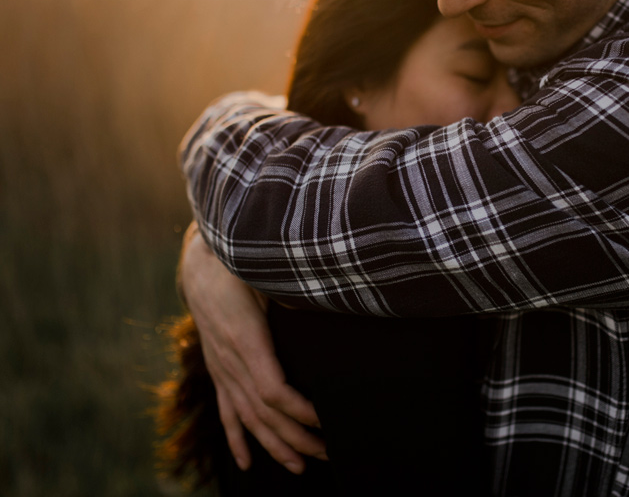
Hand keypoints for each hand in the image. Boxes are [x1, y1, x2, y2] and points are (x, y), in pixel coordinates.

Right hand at [179, 222, 327, 472]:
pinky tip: (246, 462)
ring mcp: (221, 367)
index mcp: (245, 338)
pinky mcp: (217, 368)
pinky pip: (226, 410)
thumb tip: (328, 298)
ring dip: (273, 445)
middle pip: (263, 412)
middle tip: (326, 454)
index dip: (298, 410)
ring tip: (299, 467)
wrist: (202, 260)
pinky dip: (236, 438)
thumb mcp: (268, 273)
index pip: (272, 389)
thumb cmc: (242, 263)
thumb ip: (293, 290)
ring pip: (246, 417)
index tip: (325, 420)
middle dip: (295, 437)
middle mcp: (229, 360)